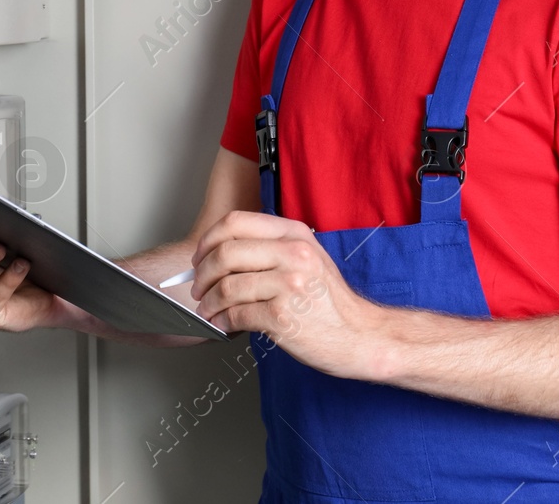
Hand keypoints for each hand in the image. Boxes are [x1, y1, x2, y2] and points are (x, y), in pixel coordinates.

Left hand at [190, 210, 382, 377]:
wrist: (360, 335)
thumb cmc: (329, 301)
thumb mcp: (308, 257)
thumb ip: (272, 247)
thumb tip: (221, 253)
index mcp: (294, 234)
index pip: (236, 222)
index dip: (209, 240)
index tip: (200, 257)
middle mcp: (293, 254)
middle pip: (225, 253)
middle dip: (202, 273)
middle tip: (198, 288)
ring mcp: (288, 285)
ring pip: (226, 286)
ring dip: (208, 302)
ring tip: (208, 310)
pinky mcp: (283, 316)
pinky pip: (236, 315)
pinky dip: (222, 321)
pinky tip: (222, 325)